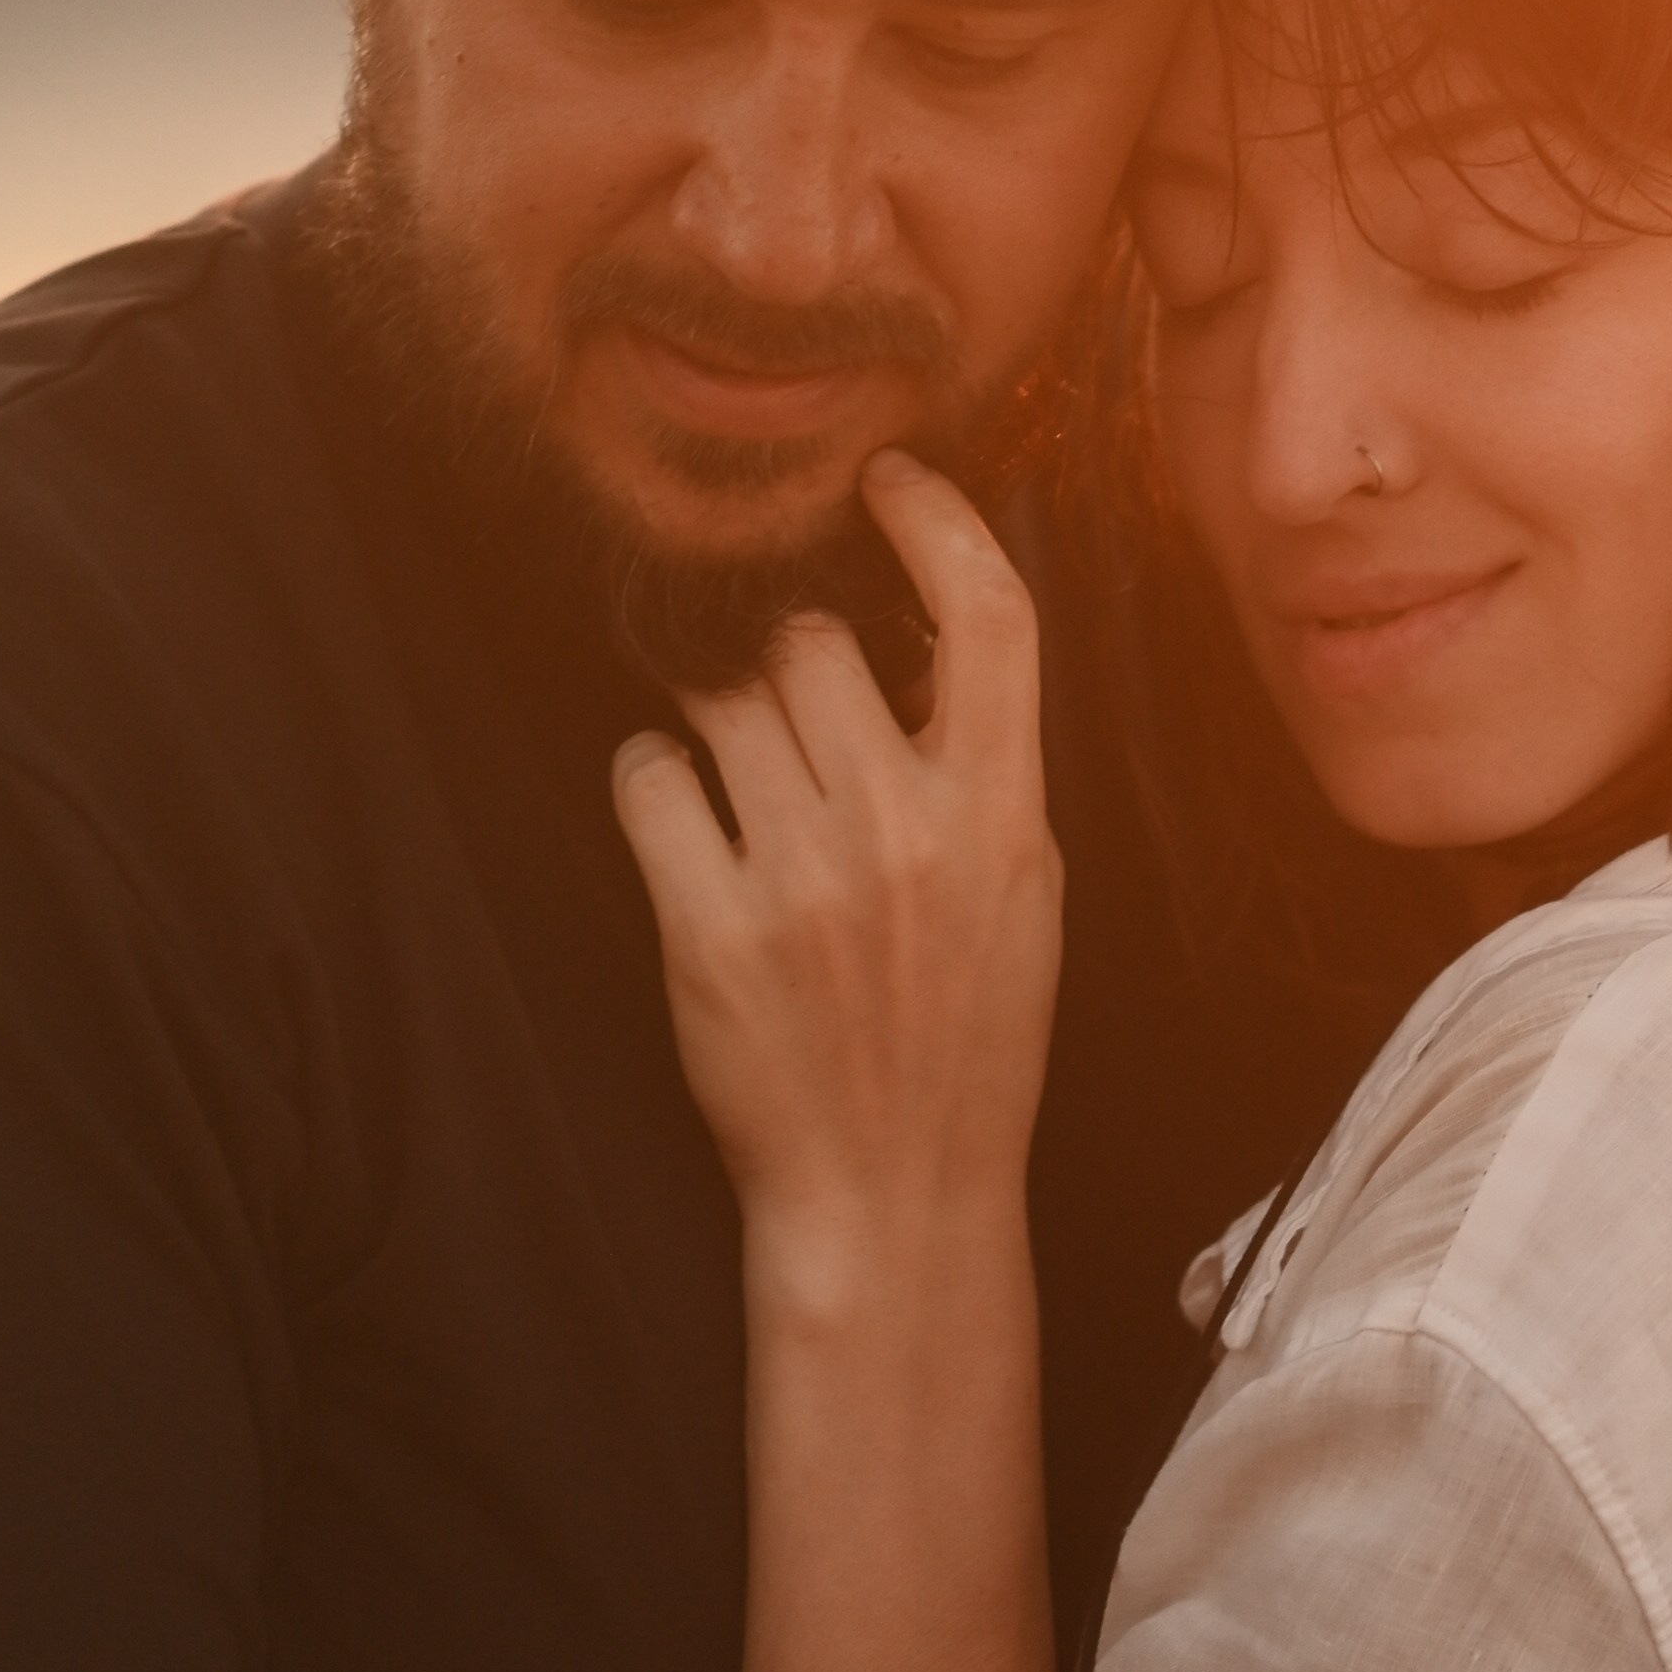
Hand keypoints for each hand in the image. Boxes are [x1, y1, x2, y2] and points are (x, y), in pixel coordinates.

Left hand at [611, 453, 1061, 1281]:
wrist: (894, 1189)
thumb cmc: (963, 1035)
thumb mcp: (1023, 892)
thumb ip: (983, 767)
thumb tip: (920, 637)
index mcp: (1002, 816)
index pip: (989, 613)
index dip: (934, 519)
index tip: (886, 483)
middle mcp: (904, 832)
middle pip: (814, 640)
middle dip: (787, 650)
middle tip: (784, 704)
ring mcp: (801, 879)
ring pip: (723, 696)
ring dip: (715, 709)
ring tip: (738, 773)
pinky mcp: (707, 928)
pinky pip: (649, 775)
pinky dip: (655, 777)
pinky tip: (686, 820)